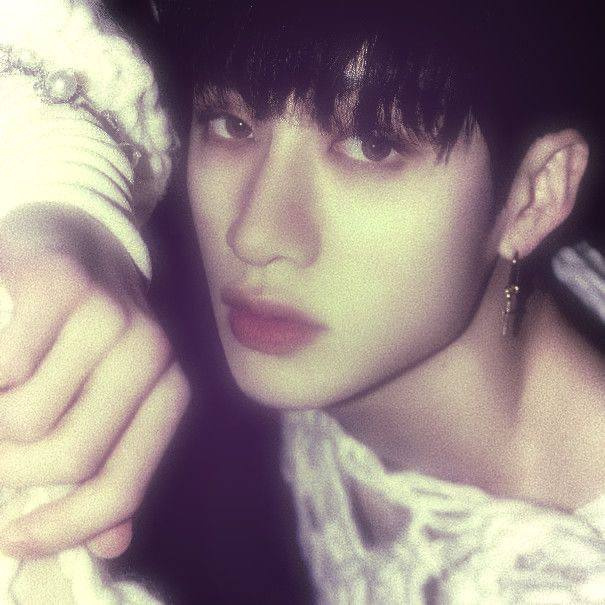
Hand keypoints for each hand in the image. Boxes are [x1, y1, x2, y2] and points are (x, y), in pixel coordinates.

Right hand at [0, 207, 189, 558]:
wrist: (77, 241)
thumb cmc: (88, 333)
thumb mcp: (111, 396)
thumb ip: (113, 462)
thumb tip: (111, 543)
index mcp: (168, 390)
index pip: (122, 483)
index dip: (66, 527)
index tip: (16, 539)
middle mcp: (151, 353)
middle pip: (68, 457)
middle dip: (10, 473)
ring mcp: (108, 314)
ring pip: (26, 418)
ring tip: (2, 395)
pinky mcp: (59, 283)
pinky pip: (5, 368)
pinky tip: (1, 357)